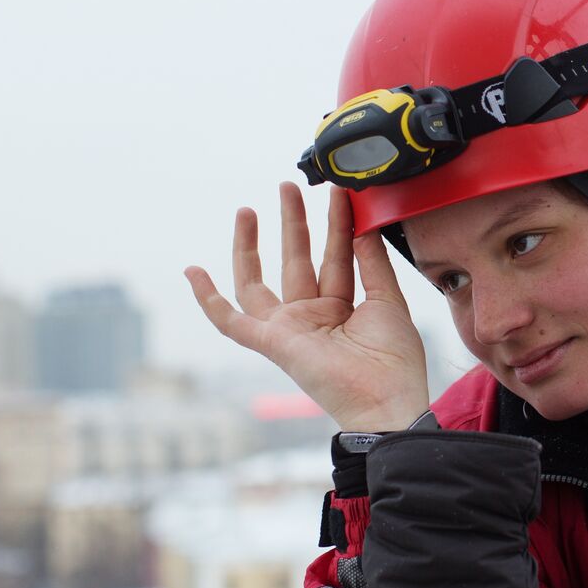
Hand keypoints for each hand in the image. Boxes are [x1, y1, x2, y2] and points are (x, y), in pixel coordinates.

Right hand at [184, 183, 429, 430]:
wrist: (386, 402)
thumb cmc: (394, 362)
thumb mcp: (388, 301)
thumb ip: (372, 263)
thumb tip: (363, 225)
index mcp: (342, 309)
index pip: (335, 256)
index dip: (336, 223)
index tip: (339, 191)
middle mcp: (311, 316)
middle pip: (295, 260)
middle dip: (292, 222)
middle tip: (288, 186)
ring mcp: (289, 329)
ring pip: (259, 281)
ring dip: (250, 246)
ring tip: (247, 209)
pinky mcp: (273, 344)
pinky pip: (231, 322)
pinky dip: (208, 299)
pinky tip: (193, 272)